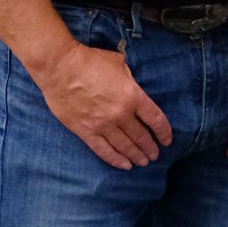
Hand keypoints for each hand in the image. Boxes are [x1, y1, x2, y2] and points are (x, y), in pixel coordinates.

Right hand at [33, 39, 171, 169]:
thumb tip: (135, 86)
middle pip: (141, 136)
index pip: (156, 119)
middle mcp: (121, 114)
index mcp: (133, 96)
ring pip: (125, 146)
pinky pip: (103, 150)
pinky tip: (125, 165)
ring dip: (136, 156)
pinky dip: (116, 160)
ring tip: (143, 162)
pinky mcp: (85, 131)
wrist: (60, 67)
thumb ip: (131, 79)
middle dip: (150, 148)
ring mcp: (102, 125)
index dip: (164, 132)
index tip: (167, 140)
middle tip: (155, 155)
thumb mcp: (120, 64)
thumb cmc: (90, 61)